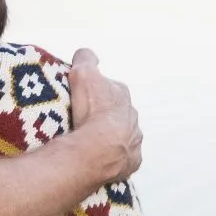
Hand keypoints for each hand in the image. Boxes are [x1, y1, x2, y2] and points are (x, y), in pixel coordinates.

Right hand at [67, 49, 142, 180]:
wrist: (99, 149)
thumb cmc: (90, 110)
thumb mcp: (84, 73)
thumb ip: (86, 58)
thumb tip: (86, 54)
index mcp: (122, 95)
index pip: (110, 88)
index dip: (94, 92)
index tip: (81, 98)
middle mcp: (133, 116)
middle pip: (117, 113)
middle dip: (104, 116)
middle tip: (83, 122)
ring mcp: (135, 140)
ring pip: (123, 136)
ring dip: (109, 138)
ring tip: (89, 144)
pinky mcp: (132, 161)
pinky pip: (123, 159)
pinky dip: (114, 159)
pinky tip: (100, 160)